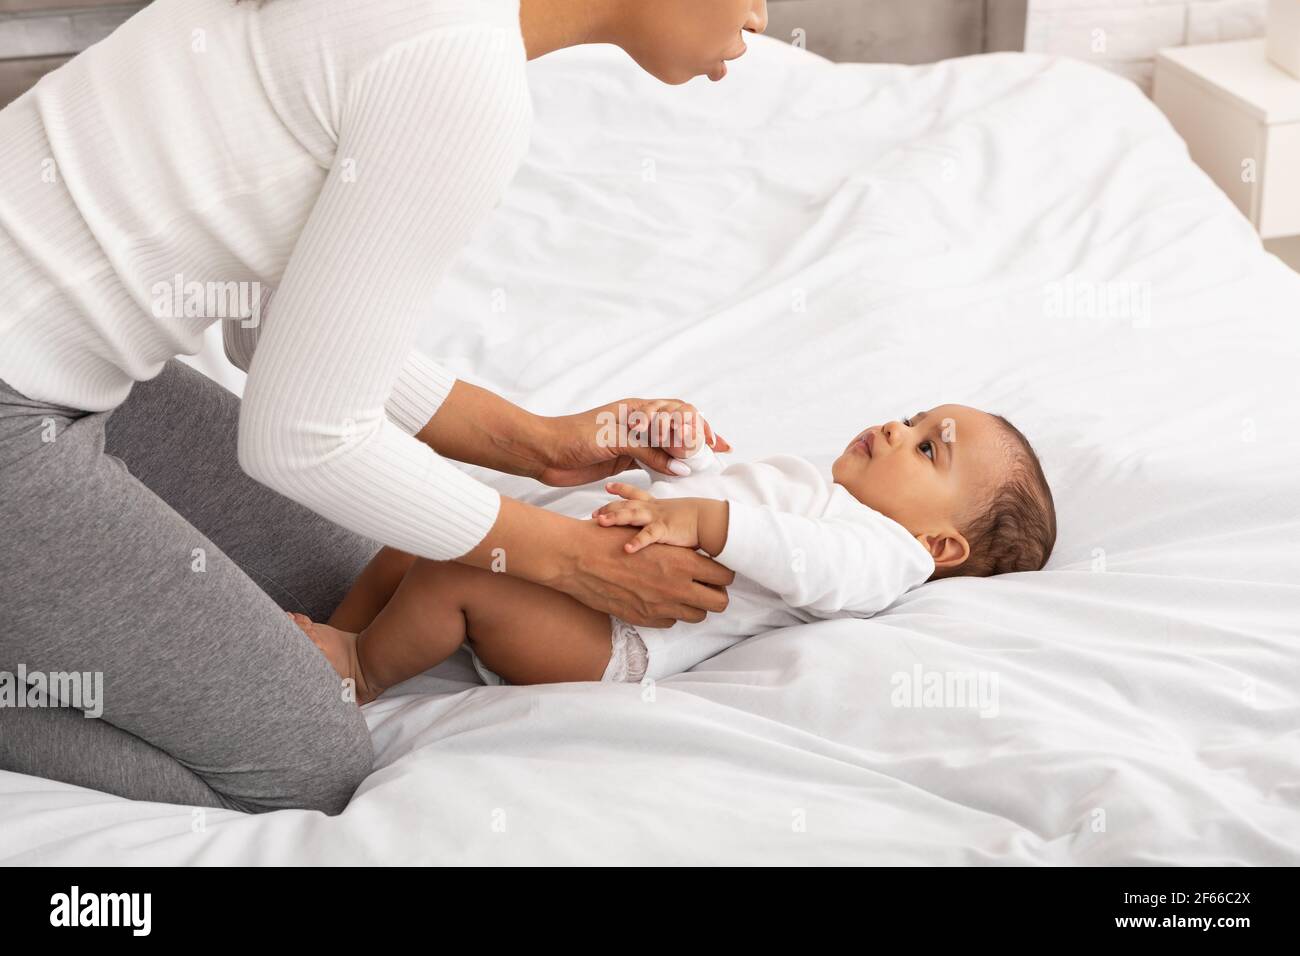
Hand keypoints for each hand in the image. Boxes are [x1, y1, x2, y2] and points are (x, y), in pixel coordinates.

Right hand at [459, 496, 733, 628]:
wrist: (578, 557)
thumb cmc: (613, 538)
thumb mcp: (653, 536)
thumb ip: (679, 552)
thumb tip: (697, 559)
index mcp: (683, 562)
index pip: (724, 576)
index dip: (723, 574)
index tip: (716, 572)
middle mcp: (676, 587)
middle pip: (719, 602)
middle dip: (716, 595)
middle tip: (707, 586)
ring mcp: (660, 606)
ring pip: (698, 616)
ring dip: (695, 606)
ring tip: (683, 593)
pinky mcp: (643, 618)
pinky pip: (671, 622)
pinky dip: (670, 613)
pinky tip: (660, 599)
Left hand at [534, 398, 731, 486]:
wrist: (543, 451)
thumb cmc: (573, 437)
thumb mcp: (614, 439)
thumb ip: (648, 450)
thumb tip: (681, 465)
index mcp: (637, 410)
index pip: (678, 412)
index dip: (698, 425)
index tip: (711, 443)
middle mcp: (638, 423)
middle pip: (677, 427)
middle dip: (699, 437)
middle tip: (718, 453)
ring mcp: (632, 441)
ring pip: (667, 445)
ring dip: (686, 454)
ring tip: (706, 465)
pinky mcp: (624, 458)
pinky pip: (653, 461)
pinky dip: (668, 467)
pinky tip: (680, 476)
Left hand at [592, 483, 700, 552]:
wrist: (712, 520)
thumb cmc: (698, 519)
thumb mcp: (677, 515)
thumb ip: (666, 520)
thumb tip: (664, 527)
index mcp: (656, 505)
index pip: (635, 493)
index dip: (620, 489)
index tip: (607, 486)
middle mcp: (653, 509)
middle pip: (626, 505)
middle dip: (608, 508)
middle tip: (592, 514)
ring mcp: (658, 518)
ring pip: (632, 514)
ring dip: (615, 517)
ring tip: (600, 522)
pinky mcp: (665, 530)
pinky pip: (649, 535)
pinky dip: (637, 542)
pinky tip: (627, 549)